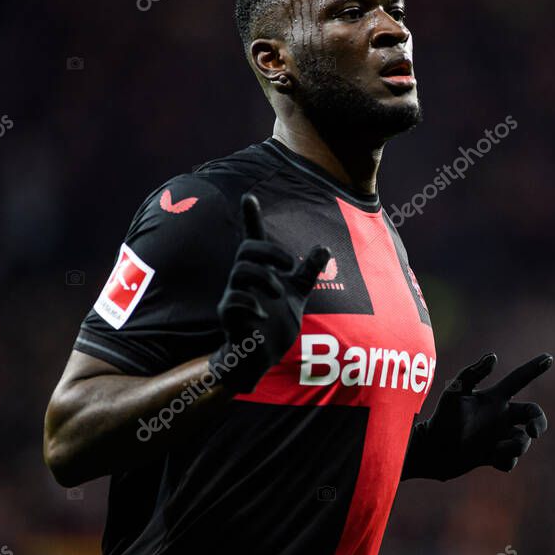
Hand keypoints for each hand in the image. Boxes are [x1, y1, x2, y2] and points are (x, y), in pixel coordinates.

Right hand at [210, 193, 330, 392]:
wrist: (261, 357)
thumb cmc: (274, 323)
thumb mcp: (297, 295)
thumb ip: (308, 272)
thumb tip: (324, 247)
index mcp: (259, 272)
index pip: (252, 240)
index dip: (250, 219)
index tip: (250, 197)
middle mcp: (243, 282)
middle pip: (246, 252)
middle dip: (269, 252)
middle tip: (290, 265)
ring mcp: (234, 299)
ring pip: (239, 273)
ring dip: (263, 278)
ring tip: (279, 293)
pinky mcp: (230, 319)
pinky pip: (233, 303)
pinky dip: (250, 304)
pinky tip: (262, 314)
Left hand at [402, 353, 551, 480]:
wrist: (431, 451)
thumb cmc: (440, 418)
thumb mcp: (455, 394)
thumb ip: (472, 374)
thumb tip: (494, 356)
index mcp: (493, 398)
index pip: (518, 379)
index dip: (533, 368)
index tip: (549, 357)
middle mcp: (500, 416)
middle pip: (533, 414)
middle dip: (540, 422)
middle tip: (533, 431)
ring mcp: (498, 436)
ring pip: (522, 441)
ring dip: (515, 445)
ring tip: (496, 449)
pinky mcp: (493, 456)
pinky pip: (511, 460)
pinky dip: (505, 460)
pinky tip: (490, 458)